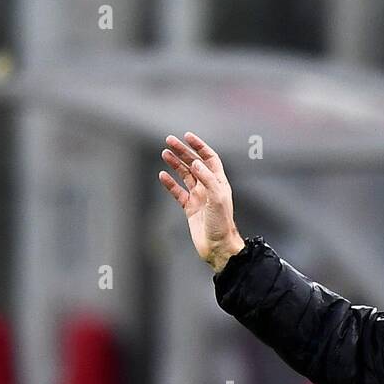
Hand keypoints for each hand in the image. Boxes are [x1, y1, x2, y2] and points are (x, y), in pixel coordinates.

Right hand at [158, 132, 244, 271]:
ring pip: (185, 176)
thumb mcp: (217, 198)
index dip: (199, 146)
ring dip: (175, 164)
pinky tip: (162, 175)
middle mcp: (208, 187)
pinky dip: (170, 184)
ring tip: (164, 153)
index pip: (209, 158)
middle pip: (194, 164)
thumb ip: (207, 179)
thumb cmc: (221, 224)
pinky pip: (178, 192)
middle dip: (182, 151)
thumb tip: (196, 163)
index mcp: (218, 182)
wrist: (217, 247)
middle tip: (169, 141)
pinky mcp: (190, 208)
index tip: (187, 136)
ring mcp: (198, 197)